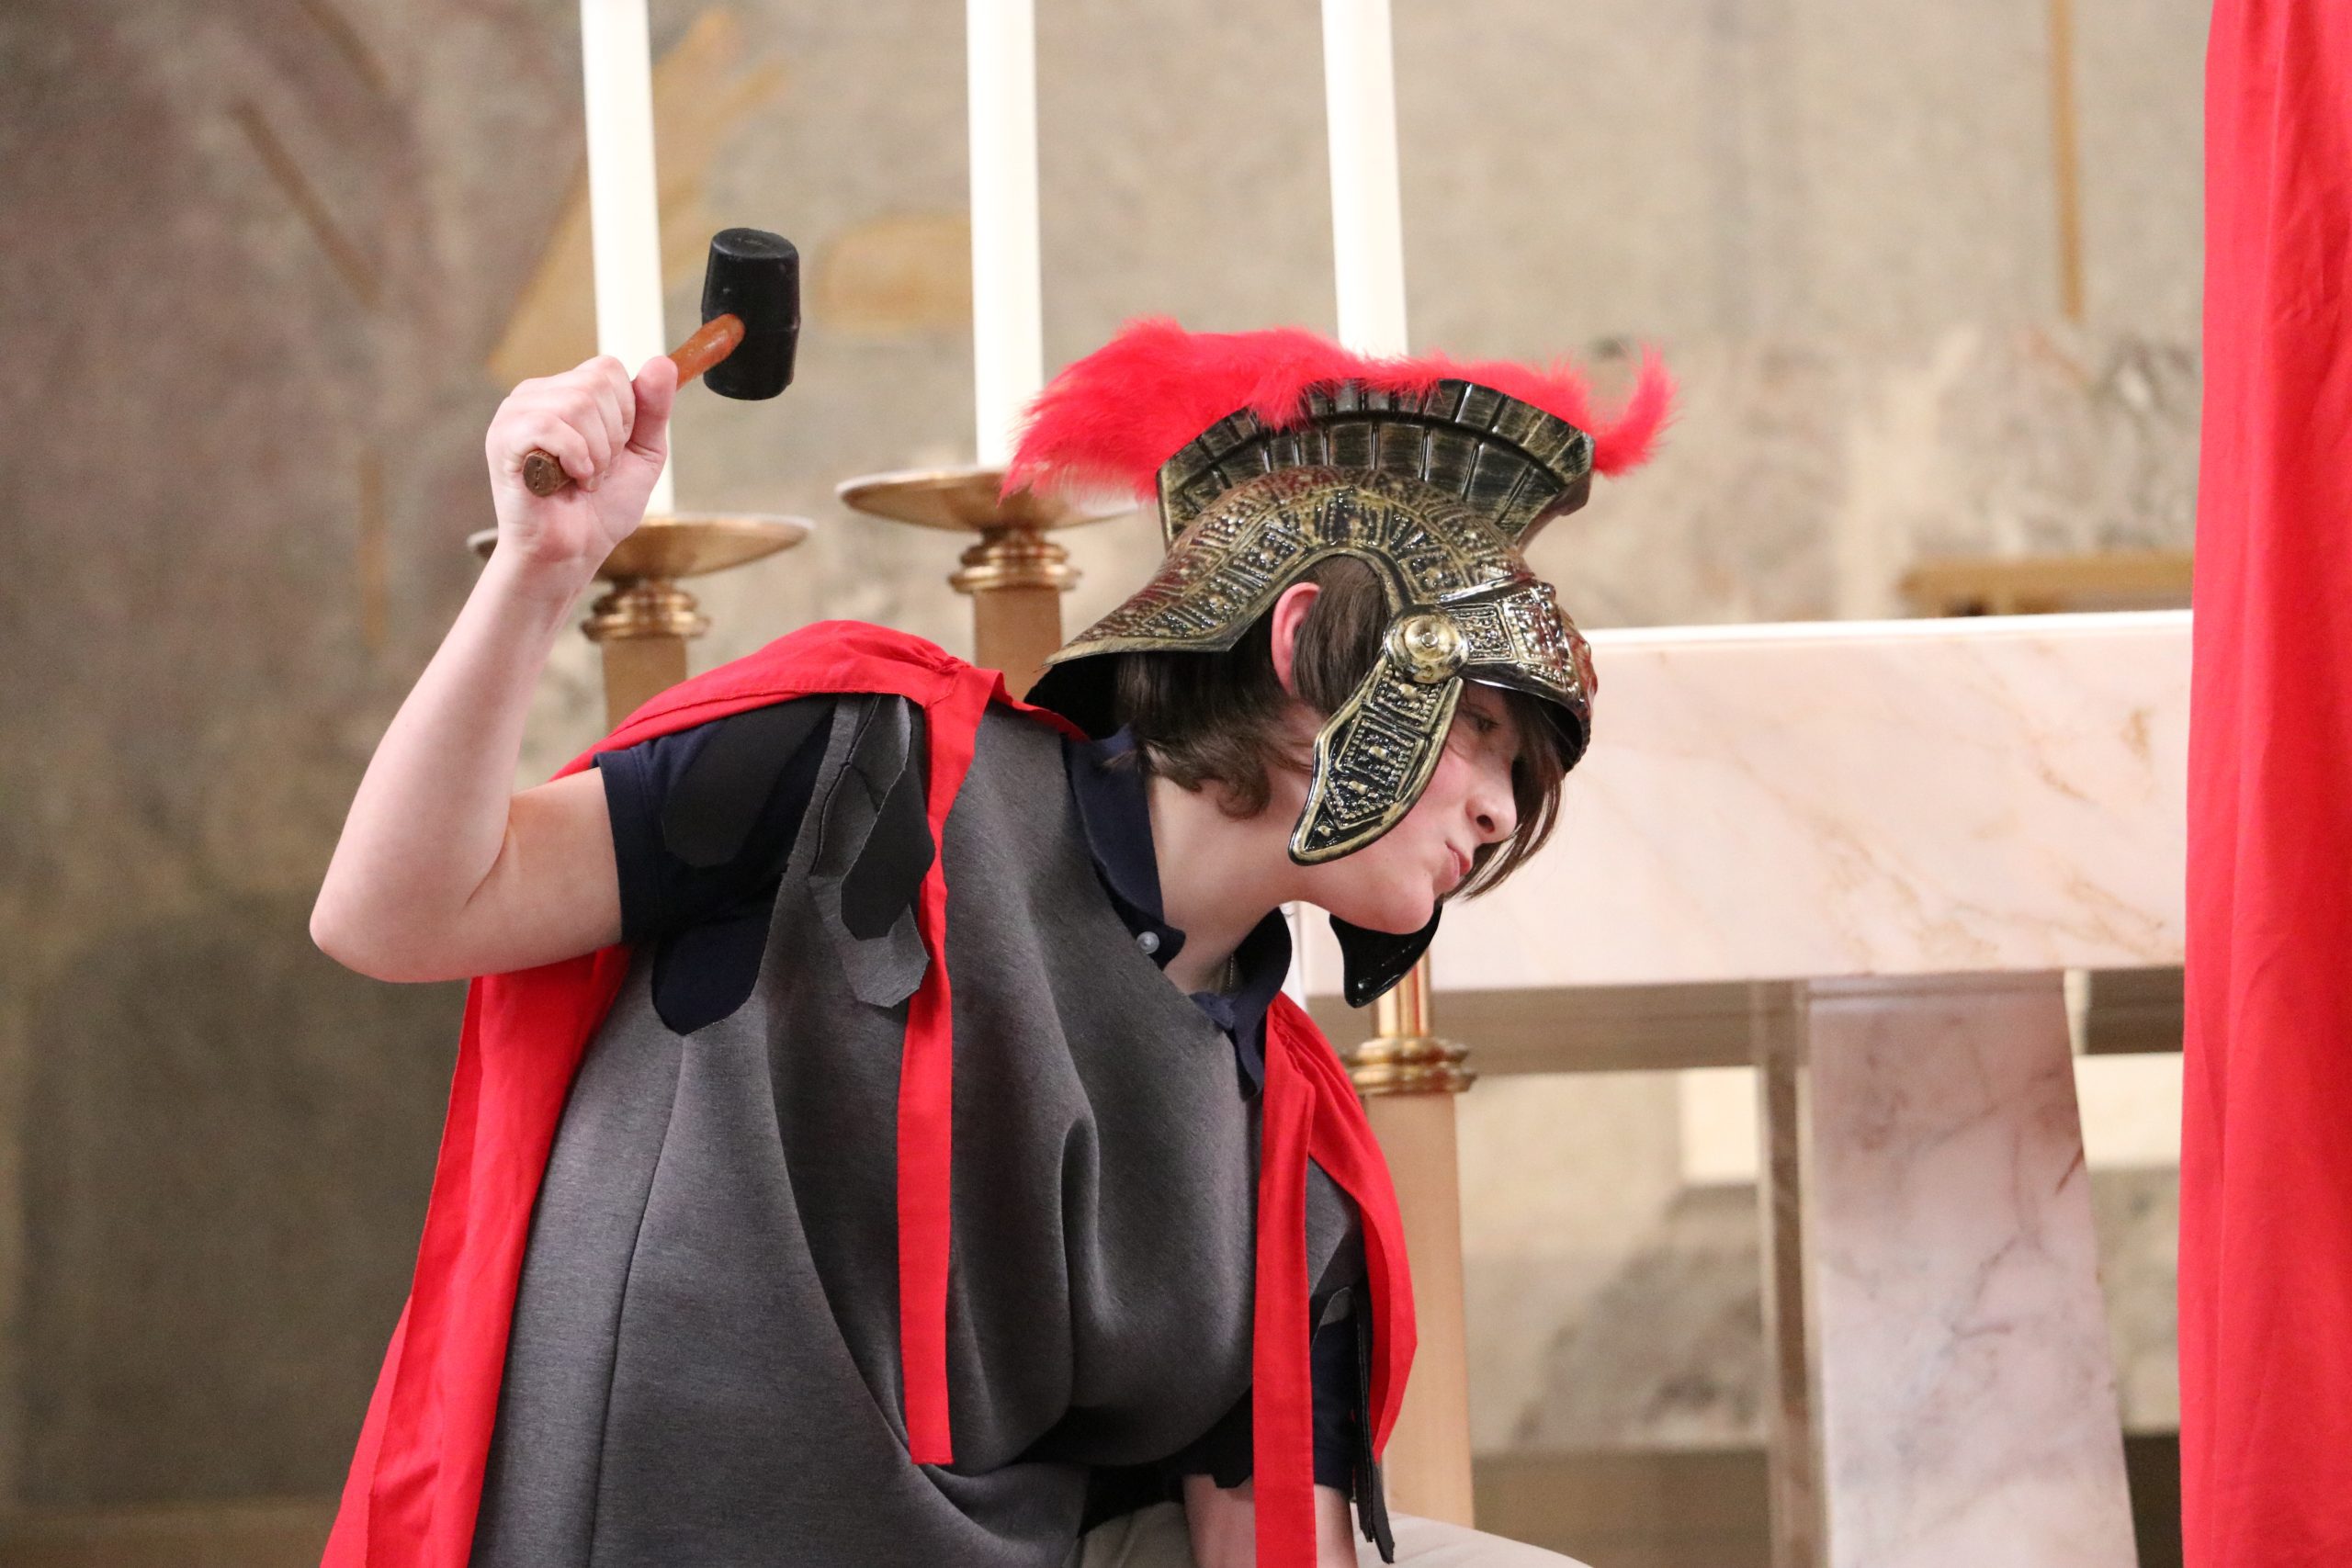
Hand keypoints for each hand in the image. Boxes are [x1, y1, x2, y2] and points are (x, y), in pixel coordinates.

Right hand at [484, 353, 678, 574]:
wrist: (571, 553)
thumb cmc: (601, 508)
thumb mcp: (643, 454)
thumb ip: (654, 409)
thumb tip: (662, 362)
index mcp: (565, 392)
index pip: (608, 369)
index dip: (627, 413)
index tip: (616, 450)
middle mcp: (536, 395)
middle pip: (597, 383)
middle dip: (614, 437)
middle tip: (597, 470)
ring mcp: (515, 414)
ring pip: (578, 403)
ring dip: (596, 453)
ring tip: (583, 478)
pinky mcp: (504, 439)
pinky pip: (550, 425)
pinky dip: (575, 457)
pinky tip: (572, 479)